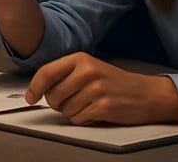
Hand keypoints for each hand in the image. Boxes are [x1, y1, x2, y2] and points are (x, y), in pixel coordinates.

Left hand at [26, 52, 177, 125]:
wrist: (147, 93)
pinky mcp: (103, 106)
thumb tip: (39, 88)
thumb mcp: (90, 68)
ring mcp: (96, 89)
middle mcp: (87, 71)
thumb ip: (66, 74)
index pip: (47, 72)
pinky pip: (78, 119)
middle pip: (53, 95)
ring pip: (65, 109)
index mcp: (81, 59)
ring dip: (73, 112)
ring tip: (88, 105)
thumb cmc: (116, 82)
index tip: (30, 97)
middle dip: (58, 103)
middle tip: (72, 101)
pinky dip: (84, 119)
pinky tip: (96, 111)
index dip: (34, 87)